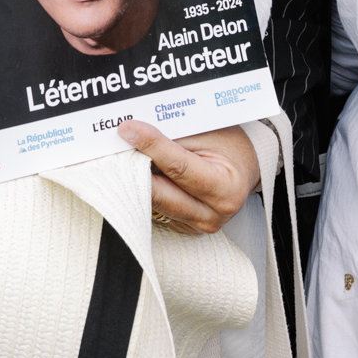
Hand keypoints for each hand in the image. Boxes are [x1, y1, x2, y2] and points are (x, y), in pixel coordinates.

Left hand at [117, 121, 261, 235]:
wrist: (243, 167)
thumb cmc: (228, 145)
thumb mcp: (207, 132)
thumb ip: (173, 135)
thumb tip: (136, 132)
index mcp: (225, 188)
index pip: (179, 167)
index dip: (151, 146)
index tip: (128, 129)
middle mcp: (212, 214)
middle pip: (160, 193)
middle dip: (134, 169)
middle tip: (114, 144)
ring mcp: (197, 226)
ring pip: (153, 203)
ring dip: (134, 181)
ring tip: (120, 155)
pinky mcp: (183, 228)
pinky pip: (156, 209)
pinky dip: (142, 191)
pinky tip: (133, 173)